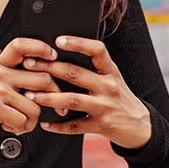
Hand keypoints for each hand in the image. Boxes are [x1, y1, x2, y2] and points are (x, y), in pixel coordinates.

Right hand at [0, 38, 70, 149]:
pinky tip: (9, 126)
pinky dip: (21, 128)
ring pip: (36, 105)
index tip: (53, 56)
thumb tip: (50, 82)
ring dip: (32, 121)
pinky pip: (24, 120)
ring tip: (19, 122)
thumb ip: (16, 78)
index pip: (20, 45)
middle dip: (52, 98)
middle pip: (43, 79)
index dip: (40, 47)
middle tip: (52, 108)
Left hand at [39, 35, 153, 148]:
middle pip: (75, 74)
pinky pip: (75, 126)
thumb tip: (61, 55)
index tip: (58, 40)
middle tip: (28, 64)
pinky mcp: (101, 126)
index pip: (97, 51)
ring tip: (30, 95)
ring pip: (72, 100)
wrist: (140, 126)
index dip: (78, 43)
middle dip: (49, 68)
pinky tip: (45, 123)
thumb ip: (93, 69)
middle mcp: (109, 87)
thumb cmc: (119, 98)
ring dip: (48, 97)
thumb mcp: (113, 79)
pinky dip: (58, 126)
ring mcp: (105, 107)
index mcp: (111, 72)